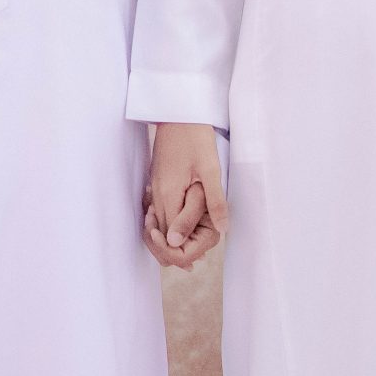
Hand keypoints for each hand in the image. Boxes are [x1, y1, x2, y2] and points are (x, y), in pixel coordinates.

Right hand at [144, 123, 225, 269]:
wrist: (178, 112)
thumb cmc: (196, 138)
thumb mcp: (211, 171)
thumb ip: (214, 203)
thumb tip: (221, 232)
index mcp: (169, 196)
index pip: (170, 239)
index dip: (183, 254)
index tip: (199, 258)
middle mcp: (157, 196)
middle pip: (160, 238)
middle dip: (176, 252)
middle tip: (195, 263)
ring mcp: (154, 189)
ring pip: (156, 227)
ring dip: (170, 243)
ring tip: (190, 254)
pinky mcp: (156, 183)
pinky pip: (157, 214)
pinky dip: (165, 228)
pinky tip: (179, 232)